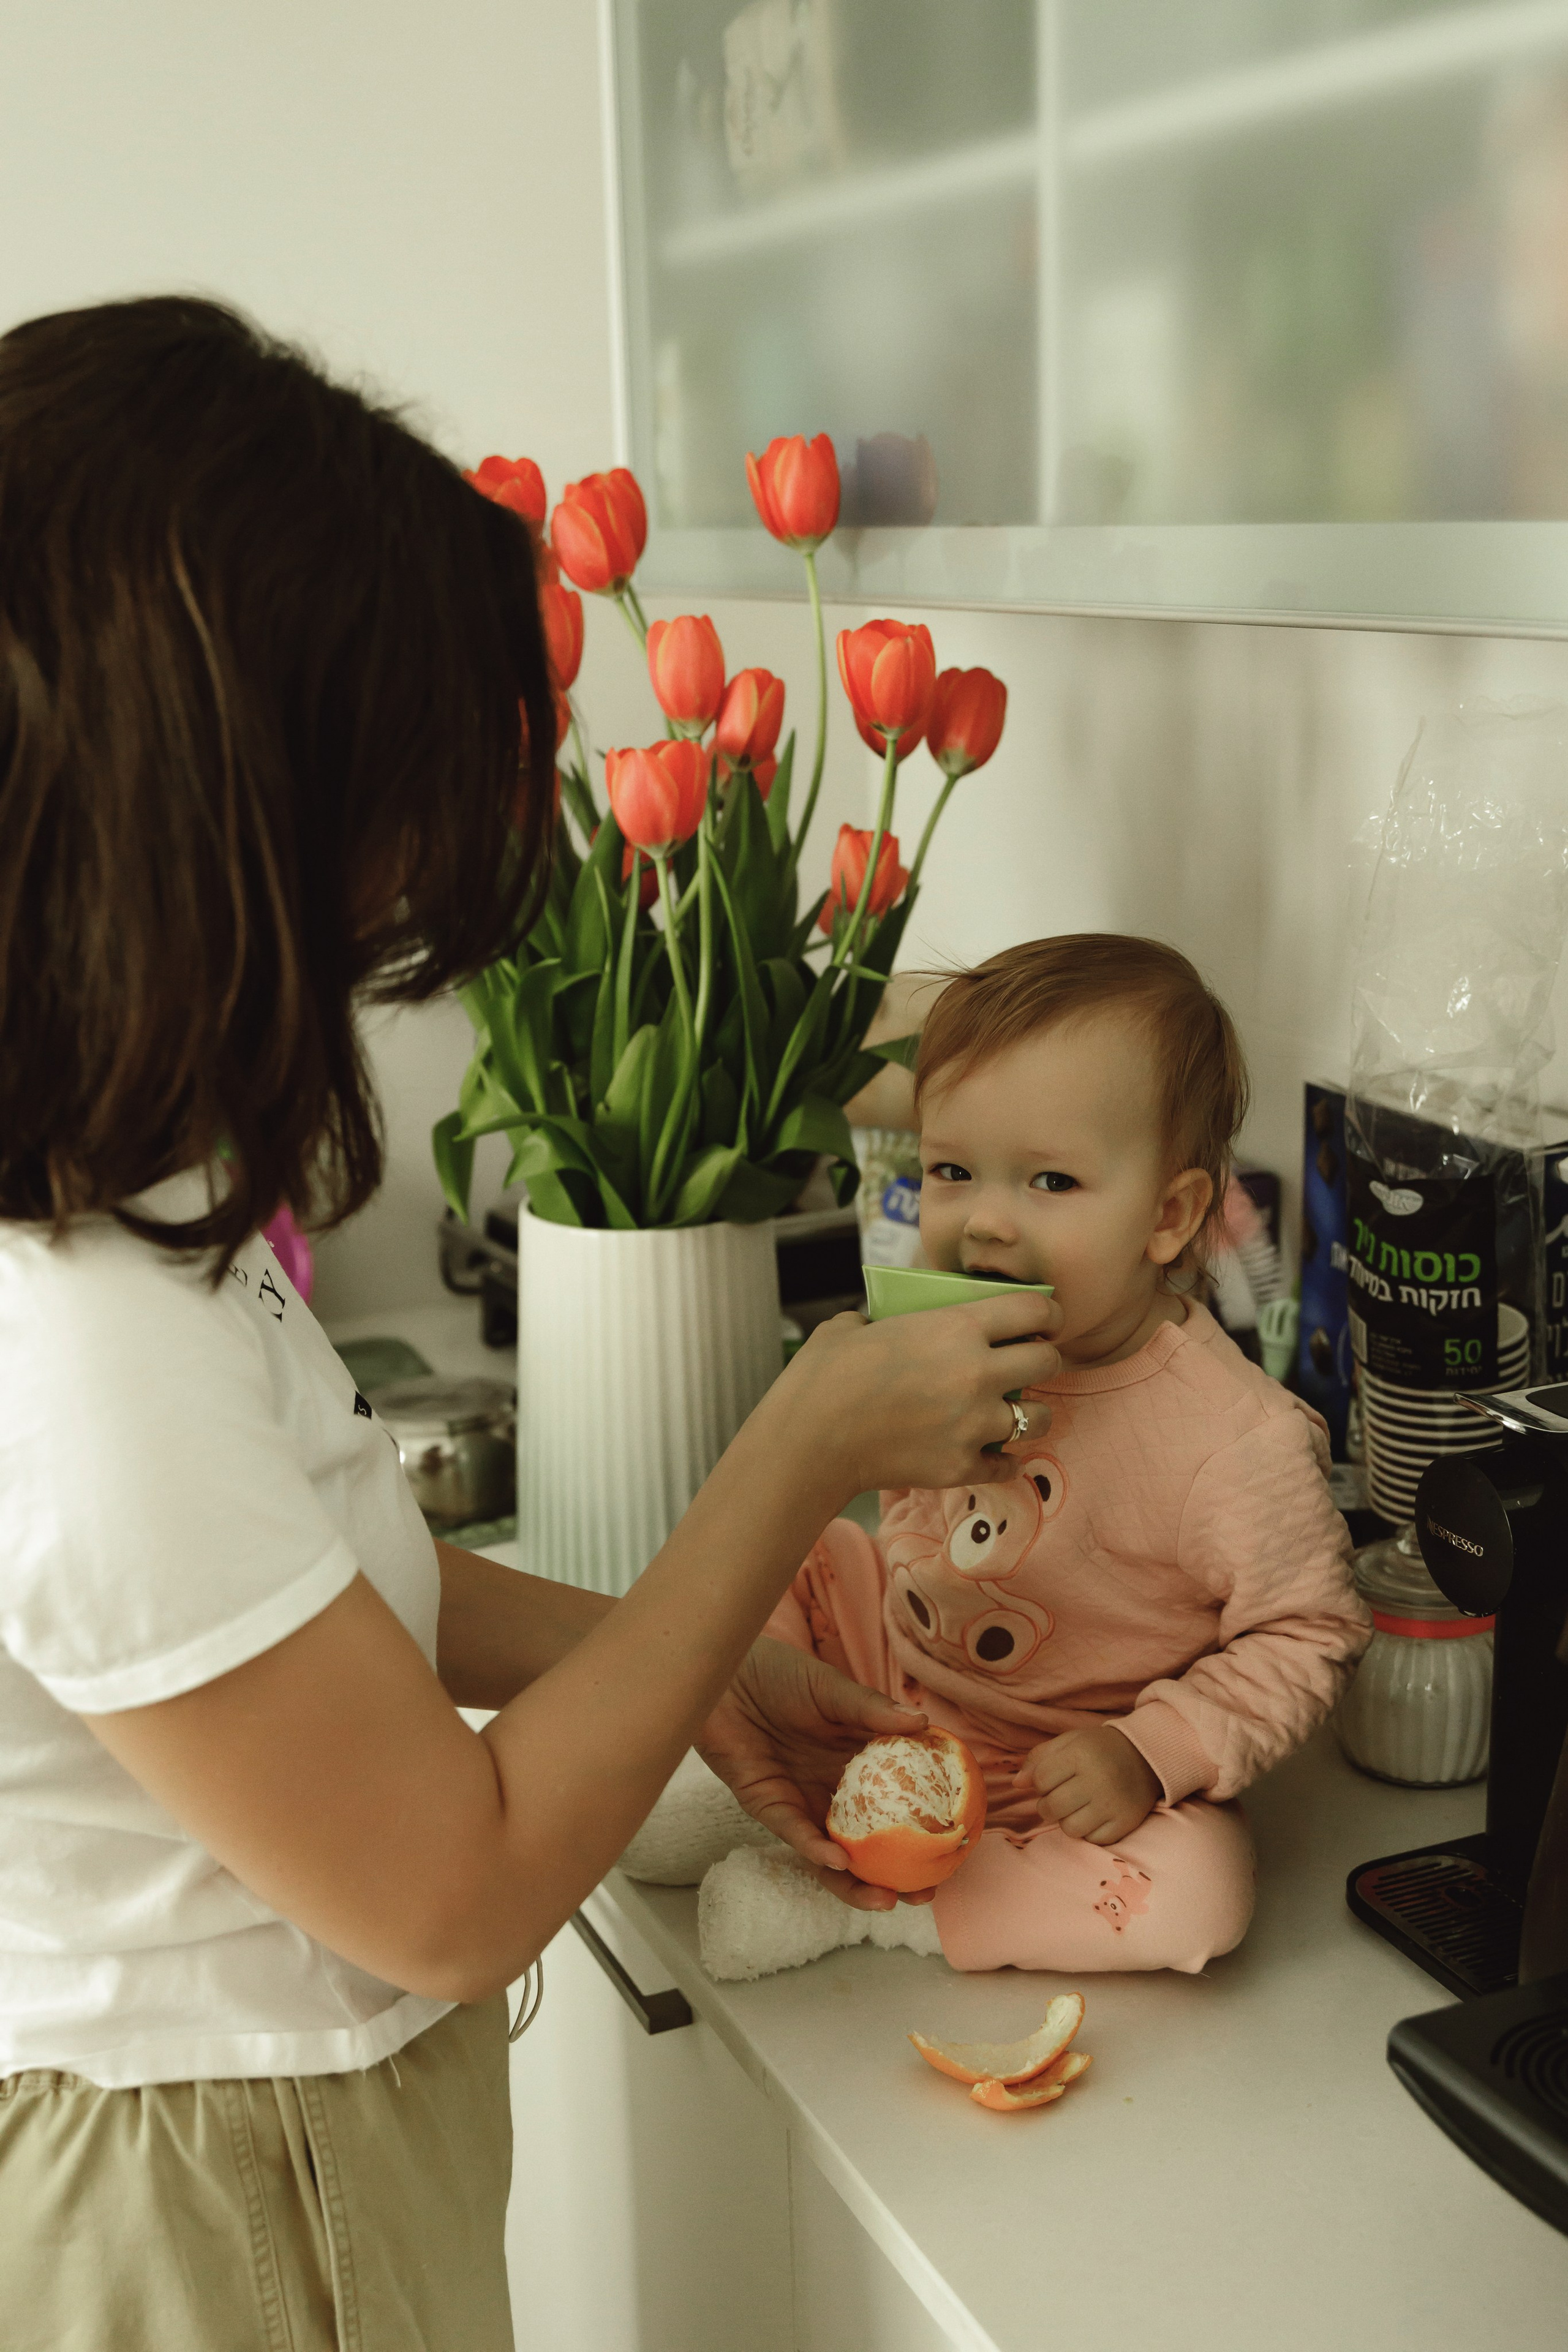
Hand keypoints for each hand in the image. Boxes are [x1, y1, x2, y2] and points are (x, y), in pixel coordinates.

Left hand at [696, 1637, 939, 1911]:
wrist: (723, 1673)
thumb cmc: (779, 1674)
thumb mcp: (832, 1689)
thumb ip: (872, 1710)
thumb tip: (924, 1723)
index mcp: (857, 1761)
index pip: (897, 1802)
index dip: (923, 1827)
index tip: (955, 1846)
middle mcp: (833, 1788)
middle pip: (870, 1842)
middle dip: (897, 1874)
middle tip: (925, 1892)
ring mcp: (802, 1801)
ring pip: (833, 1855)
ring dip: (858, 1882)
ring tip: (885, 1900)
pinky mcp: (768, 1806)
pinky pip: (795, 1835)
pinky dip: (816, 1851)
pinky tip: (839, 1862)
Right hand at [767, 1291, 1063, 1506]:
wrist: (808, 1441)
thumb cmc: (824, 1375)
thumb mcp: (855, 1325)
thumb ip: (887, 1318)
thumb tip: (888, 1322)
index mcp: (956, 1327)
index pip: (1035, 1309)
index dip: (1047, 1311)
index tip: (1043, 1318)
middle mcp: (977, 1374)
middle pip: (1048, 1361)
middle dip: (1043, 1358)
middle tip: (1027, 1362)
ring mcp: (974, 1425)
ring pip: (1039, 1417)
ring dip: (1029, 1412)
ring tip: (1012, 1411)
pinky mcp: (961, 1467)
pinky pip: (1008, 1464)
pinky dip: (1002, 1458)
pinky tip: (989, 1451)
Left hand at [1015, 1724, 1160, 1845]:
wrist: (1146, 1757)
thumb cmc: (1099, 1749)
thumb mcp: (1069, 1742)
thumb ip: (1039, 1758)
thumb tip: (1017, 1784)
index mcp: (1080, 1755)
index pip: (1040, 1780)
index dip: (1038, 1783)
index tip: (1049, 1781)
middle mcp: (1097, 1780)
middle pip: (1052, 1808)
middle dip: (1047, 1806)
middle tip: (1059, 1798)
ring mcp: (1113, 1805)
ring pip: (1070, 1829)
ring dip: (1067, 1821)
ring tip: (1076, 1808)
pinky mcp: (1125, 1823)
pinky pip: (1093, 1840)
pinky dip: (1088, 1832)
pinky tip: (1094, 1816)